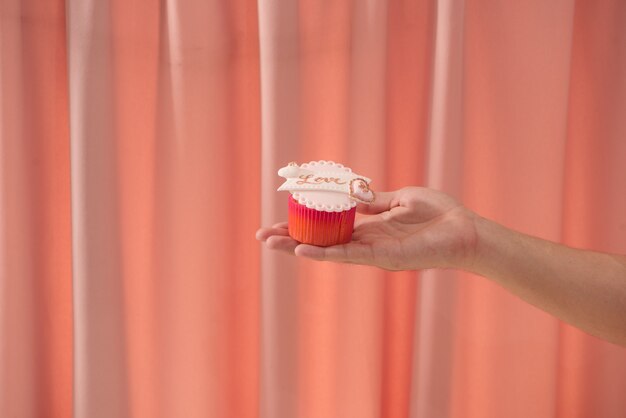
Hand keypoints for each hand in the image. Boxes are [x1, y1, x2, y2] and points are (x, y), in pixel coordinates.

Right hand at [256, 187, 479, 270]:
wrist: (466, 230)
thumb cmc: (439, 214)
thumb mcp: (401, 198)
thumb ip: (376, 200)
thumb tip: (353, 192)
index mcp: (370, 228)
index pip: (330, 228)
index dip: (306, 225)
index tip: (281, 218)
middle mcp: (366, 243)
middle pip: (322, 242)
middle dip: (291, 239)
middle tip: (262, 237)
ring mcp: (373, 253)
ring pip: (328, 252)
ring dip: (298, 248)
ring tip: (271, 244)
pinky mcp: (384, 259)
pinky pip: (348, 256)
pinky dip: (324, 254)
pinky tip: (301, 251)